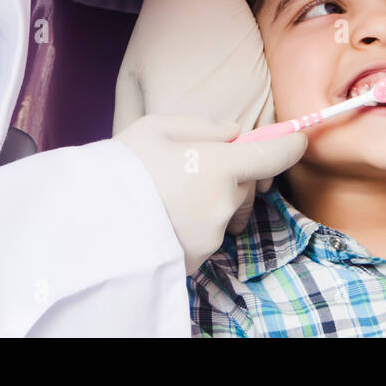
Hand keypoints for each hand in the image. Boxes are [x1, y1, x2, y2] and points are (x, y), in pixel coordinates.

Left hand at [114, 0, 277, 233]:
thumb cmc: (157, 38)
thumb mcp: (130, 85)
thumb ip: (131, 133)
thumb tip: (138, 171)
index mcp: (178, 124)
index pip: (186, 187)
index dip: (182, 204)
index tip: (177, 208)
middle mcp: (219, 126)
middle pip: (228, 191)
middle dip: (218, 206)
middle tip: (203, 205)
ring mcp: (250, 113)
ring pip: (258, 176)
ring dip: (244, 187)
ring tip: (225, 185)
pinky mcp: (268, 100)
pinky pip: (273, 148)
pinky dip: (262, 161)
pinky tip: (244, 158)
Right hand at [116, 114, 306, 274]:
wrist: (89, 225)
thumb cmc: (122, 168)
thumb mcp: (155, 128)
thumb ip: (201, 126)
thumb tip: (234, 131)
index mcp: (221, 165)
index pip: (275, 156)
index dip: (289, 145)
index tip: (296, 140)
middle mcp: (224, 203)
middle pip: (245, 184)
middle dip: (230, 174)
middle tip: (189, 167)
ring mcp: (212, 235)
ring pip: (224, 211)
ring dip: (210, 201)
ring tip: (168, 194)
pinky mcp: (197, 259)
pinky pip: (205, 234)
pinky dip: (192, 225)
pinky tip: (162, 217)